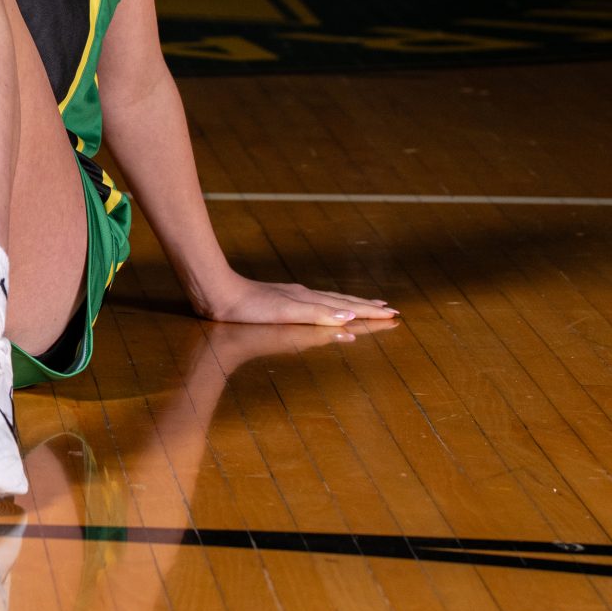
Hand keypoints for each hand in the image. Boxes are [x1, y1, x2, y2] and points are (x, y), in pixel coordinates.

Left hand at [190, 271, 396, 333]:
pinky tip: (326, 308)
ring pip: (331, 301)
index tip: (393, 314)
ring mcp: (293, 297)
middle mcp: (305, 296)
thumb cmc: (249, 307)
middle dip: (367, 307)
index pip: (348, 306)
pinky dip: (331, 307)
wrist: (217, 292)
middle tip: (390, 310)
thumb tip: (350, 317)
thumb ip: (317, 314)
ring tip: (367, 306)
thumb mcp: (285, 312)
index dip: (370, 311)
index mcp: (310, 300)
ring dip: (352, 305)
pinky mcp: (280, 301)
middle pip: (343, 301)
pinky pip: (316, 304)